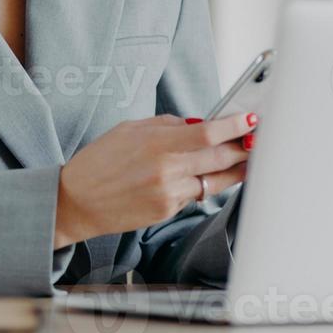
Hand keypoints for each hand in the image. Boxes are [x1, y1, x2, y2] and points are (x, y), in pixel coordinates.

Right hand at [53, 112, 256, 248]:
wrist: (76, 202)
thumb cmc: (98, 162)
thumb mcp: (128, 129)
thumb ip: (166, 125)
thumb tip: (196, 124)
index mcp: (156, 143)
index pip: (208, 133)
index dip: (235, 126)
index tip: (251, 120)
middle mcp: (166, 169)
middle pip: (220, 157)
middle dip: (243, 148)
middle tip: (256, 140)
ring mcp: (169, 194)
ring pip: (214, 181)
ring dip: (231, 170)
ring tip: (243, 160)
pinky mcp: (167, 211)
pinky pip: (194, 196)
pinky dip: (201, 186)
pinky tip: (201, 178)